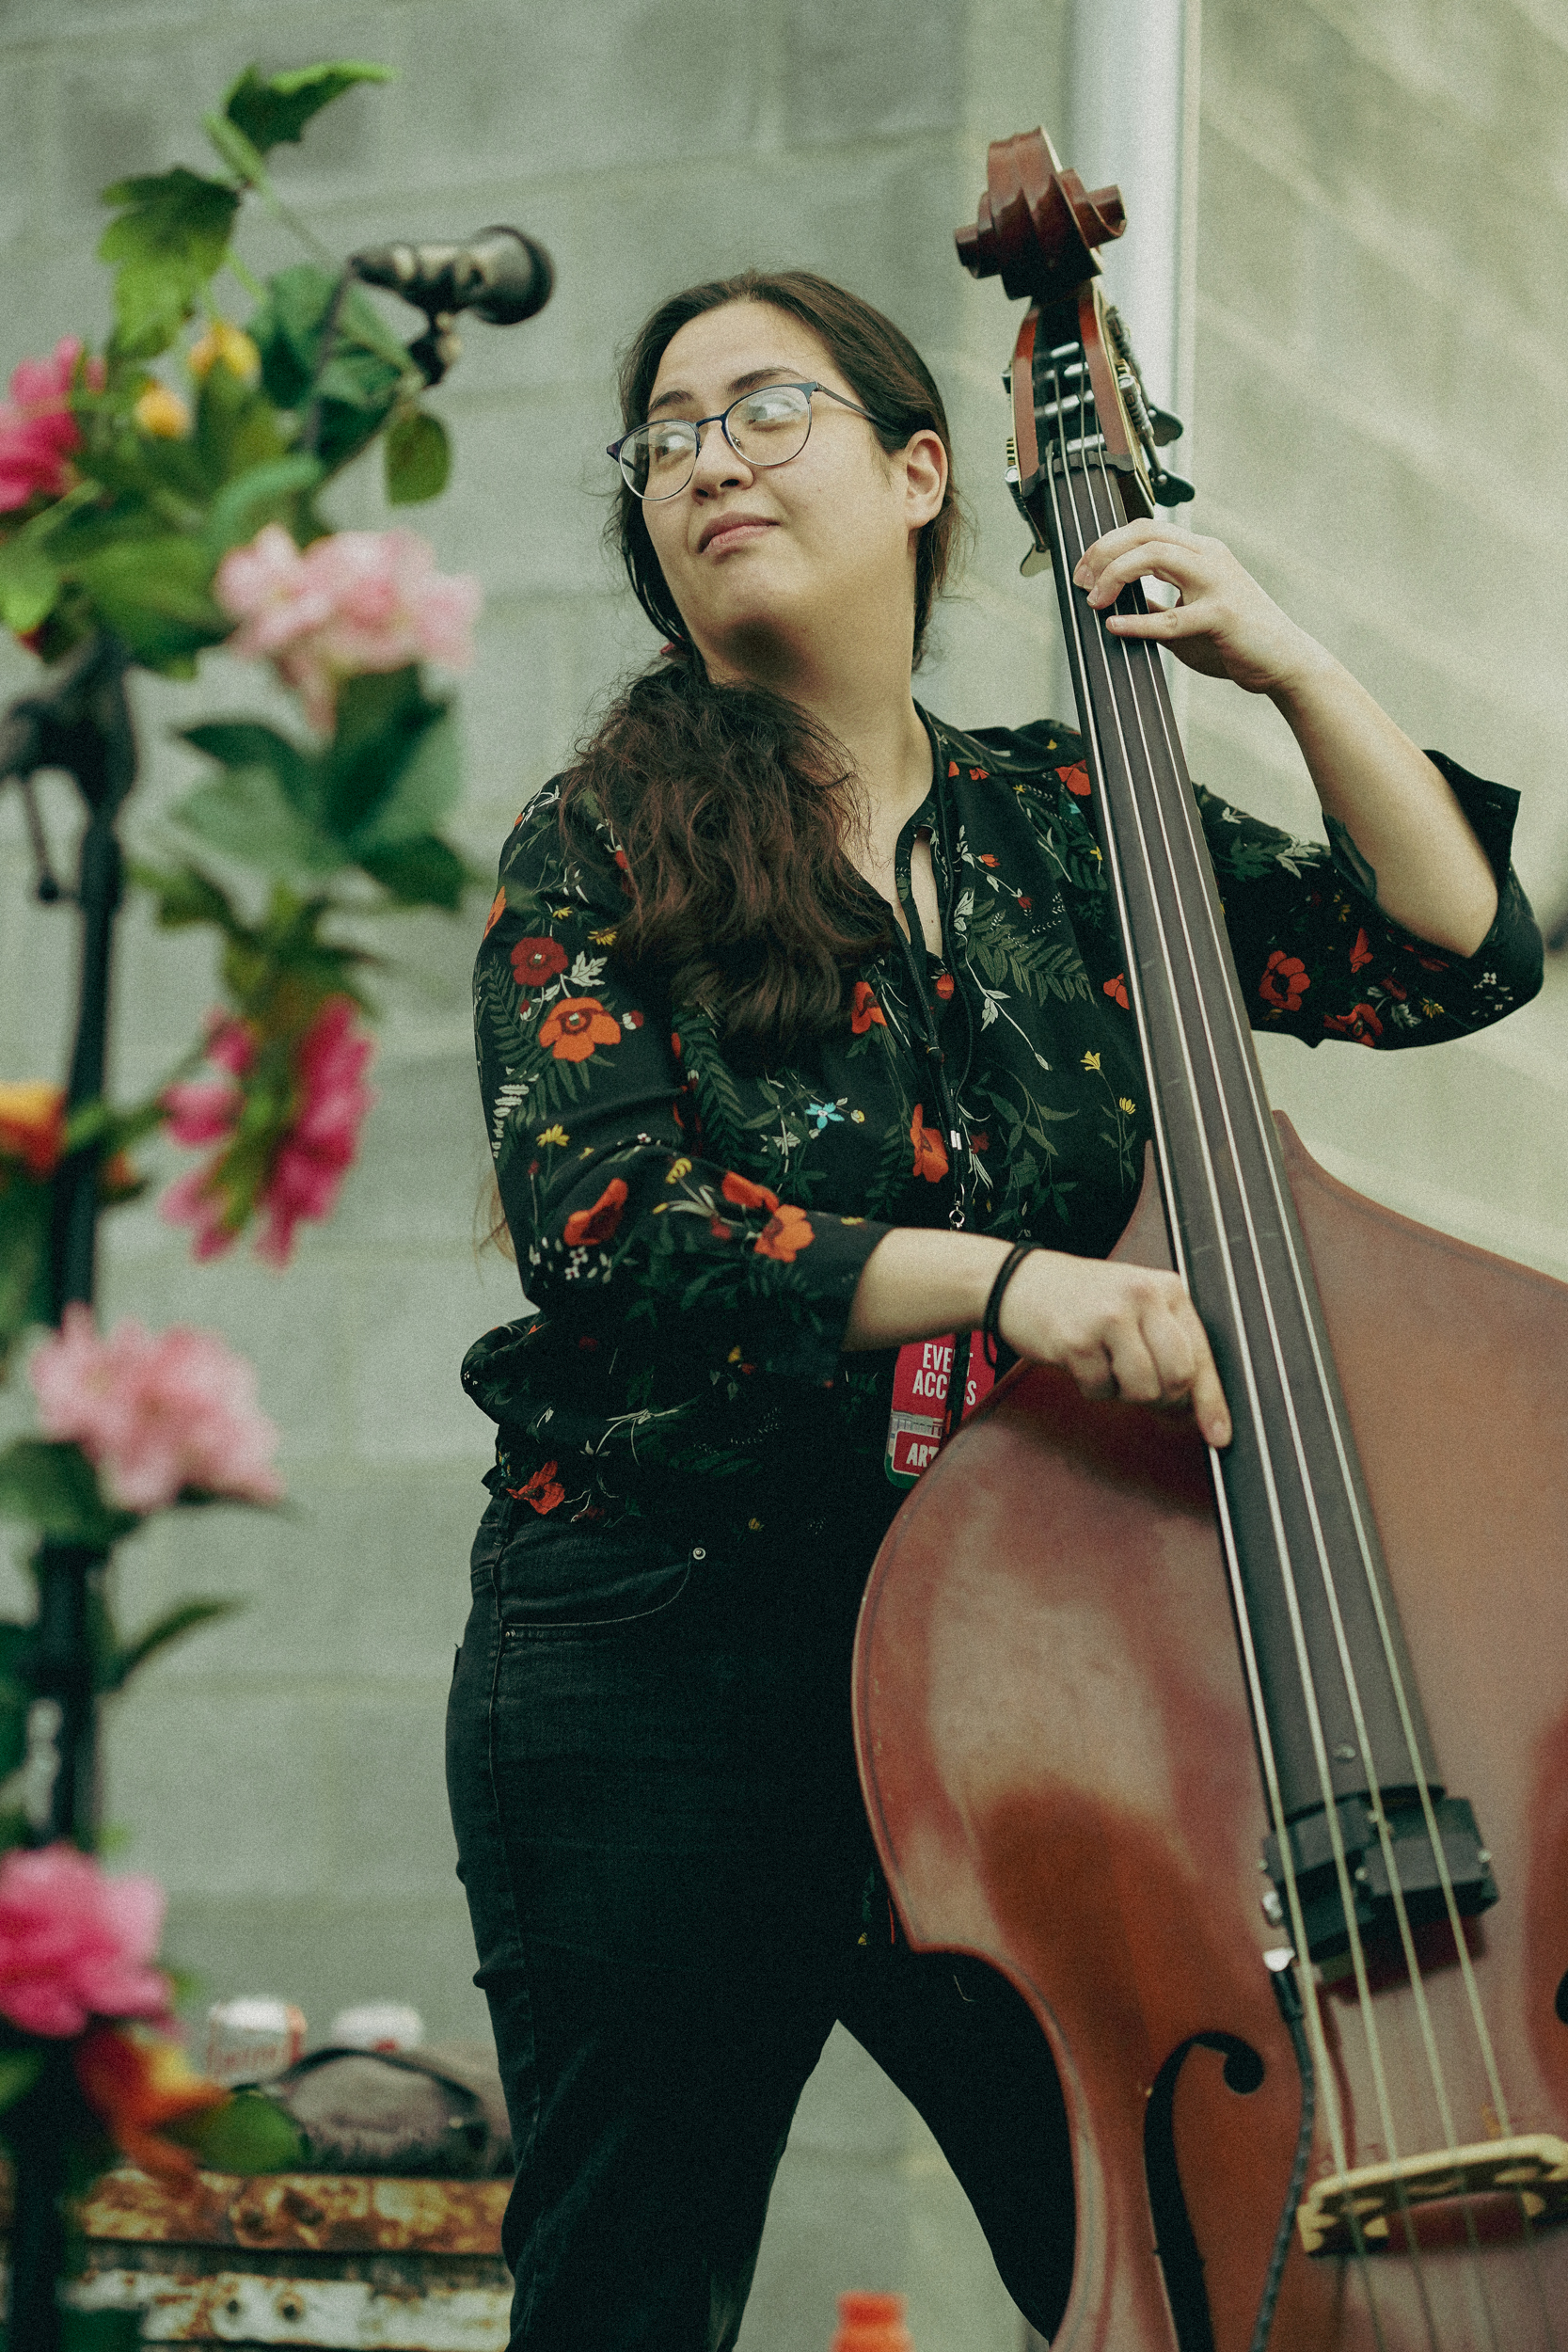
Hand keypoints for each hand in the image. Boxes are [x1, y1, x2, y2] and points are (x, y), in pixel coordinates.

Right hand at [1000, 1250, 1231, 1448]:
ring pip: (1143, 1390)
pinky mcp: (1078, 1339)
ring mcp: (1111, 1316)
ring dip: (1123, 1392)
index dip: (1212, 1402)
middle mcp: (1144, 1297)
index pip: (1202, 1354)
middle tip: (1137, 1385)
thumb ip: (1169, 1345)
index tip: (1219, 1435)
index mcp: (1167, 1288)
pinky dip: (1092, 1387)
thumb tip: (1194, 1407)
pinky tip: (1081, 1360)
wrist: (1018, 1281)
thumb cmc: (1081, 1299)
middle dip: (1162, 1398)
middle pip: (1179, 1377)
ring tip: (1106, 1365)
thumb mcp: (1135, 1307)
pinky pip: (1101, 1390)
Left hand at [1073, 519, 1327, 698]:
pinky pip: (1172, 616)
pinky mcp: (1222, 614)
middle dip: (1103, 550)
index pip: (1145, 529)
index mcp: (1201, 552)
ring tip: (1094, 599)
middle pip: (1145, 532)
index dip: (1107, 543)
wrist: (1284, 661)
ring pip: (1155, 555)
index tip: (1083, 568)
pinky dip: (1138, 622)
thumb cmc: (1235, 639)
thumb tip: (1112, 607)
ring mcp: (1217, 582)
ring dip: (1115, 574)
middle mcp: (1209, 557)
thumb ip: (1155, 605)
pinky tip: (1115, 627)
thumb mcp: (1187, 616)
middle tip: (1080, 579)